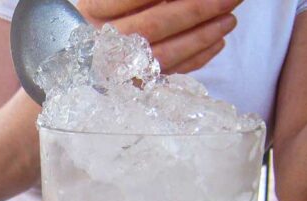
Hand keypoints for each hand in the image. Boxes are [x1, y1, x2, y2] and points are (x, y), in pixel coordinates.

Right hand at [77, 0, 240, 72]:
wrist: (77, 64)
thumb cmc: (100, 24)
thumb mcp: (110, 4)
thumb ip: (139, 1)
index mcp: (93, 12)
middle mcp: (101, 42)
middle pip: (153, 26)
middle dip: (195, 10)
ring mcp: (116, 68)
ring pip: (163, 54)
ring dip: (202, 37)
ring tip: (230, 19)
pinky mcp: (132, 86)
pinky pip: (168, 74)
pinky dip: (196, 59)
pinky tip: (217, 41)